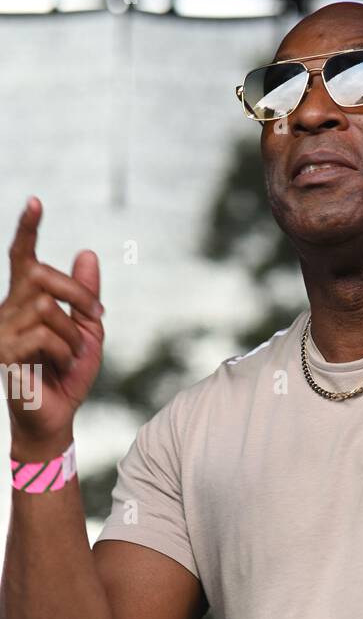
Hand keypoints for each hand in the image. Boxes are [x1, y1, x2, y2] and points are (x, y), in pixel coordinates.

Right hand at [1, 197, 103, 447]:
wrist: (55, 417)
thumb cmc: (68, 375)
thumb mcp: (87, 331)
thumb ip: (86, 296)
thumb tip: (87, 252)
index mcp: (26, 301)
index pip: (23, 258)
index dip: (27, 229)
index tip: (35, 201)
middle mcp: (8, 309)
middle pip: (42, 276)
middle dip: (77, 294)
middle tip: (97, 315)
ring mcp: (3, 331)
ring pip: (47, 309)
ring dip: (73, 335)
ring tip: (72, 356)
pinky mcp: (4, 353)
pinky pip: (43, 336)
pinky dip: (64, 352)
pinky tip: (61, 368)